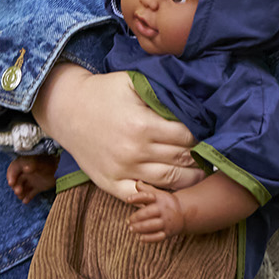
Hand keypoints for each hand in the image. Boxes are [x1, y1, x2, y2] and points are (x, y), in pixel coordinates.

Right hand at [6, 153, 58, 203]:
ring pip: (22, 187)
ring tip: (21, 196)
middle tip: (18, 191)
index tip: (11, 183)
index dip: (11, 175)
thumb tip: (25, 168)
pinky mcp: (37, 187)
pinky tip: (25, 201)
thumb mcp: (42, 163)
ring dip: (20, 192)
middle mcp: (27, 173)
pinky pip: (30, 193)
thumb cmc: (52, 163)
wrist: (64, 169)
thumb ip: (33, 164)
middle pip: (17, 180)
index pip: (14, 169)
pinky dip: (27, 198)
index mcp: (26, 164)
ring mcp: (32, 180)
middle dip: (16, 186)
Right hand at [33, 62, 199, 195]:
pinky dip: (161, 193)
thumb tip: (195, 101)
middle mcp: (134, 152)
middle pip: (182, 159)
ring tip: (202, 170)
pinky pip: (143, 195)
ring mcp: (122, 171)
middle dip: (200, 156)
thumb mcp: (133, 83)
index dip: (202, 135)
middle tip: (212, 153)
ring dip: (191, 177)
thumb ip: (163, 93)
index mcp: (143, 126)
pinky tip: (174, 186)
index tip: (210, 133)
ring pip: (170, 181)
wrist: (66, 110)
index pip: (188, 137)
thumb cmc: (104, 93)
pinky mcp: (110, 183)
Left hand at [123, 179, 185, 240]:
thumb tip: (137, 183)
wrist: (184, 213)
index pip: (147, 196)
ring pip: (152, 225)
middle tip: (128, 221)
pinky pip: (158, 237)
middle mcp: (163, 209)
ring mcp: (166, 221)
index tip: (128, 200)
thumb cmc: (165, 203)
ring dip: (141, 228)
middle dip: (136, 217)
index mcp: (159, 199)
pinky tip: (141, 238)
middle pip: (148, 212)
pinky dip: (149, 238)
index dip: (137, 198)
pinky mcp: (168, 232)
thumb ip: (146, 190)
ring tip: (132, 229)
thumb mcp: (157, 194)